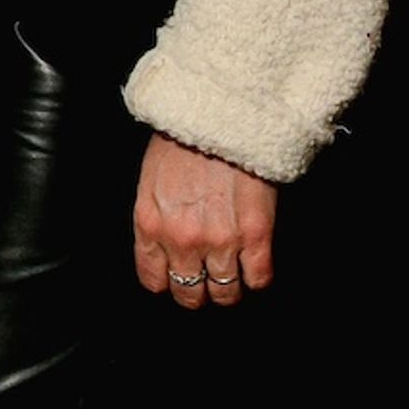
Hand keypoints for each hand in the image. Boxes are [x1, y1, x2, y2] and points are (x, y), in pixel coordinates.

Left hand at [135, 133, 276, 307]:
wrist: (218, 115)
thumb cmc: (181, 140)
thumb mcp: (149, 180)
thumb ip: (154, 219)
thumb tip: (161, 248)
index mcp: (150, 224)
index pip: (154, 280)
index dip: (167, 283)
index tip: (176, 278)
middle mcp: (182, 240)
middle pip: (190, 294)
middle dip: (197, 292)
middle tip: (206, 281)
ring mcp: (220, 241)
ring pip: (226, 294)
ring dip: (229, 288)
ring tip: (233, 275)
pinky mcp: (256, 235)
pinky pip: (259, 279)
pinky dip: (257, 278)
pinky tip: (254, 265)